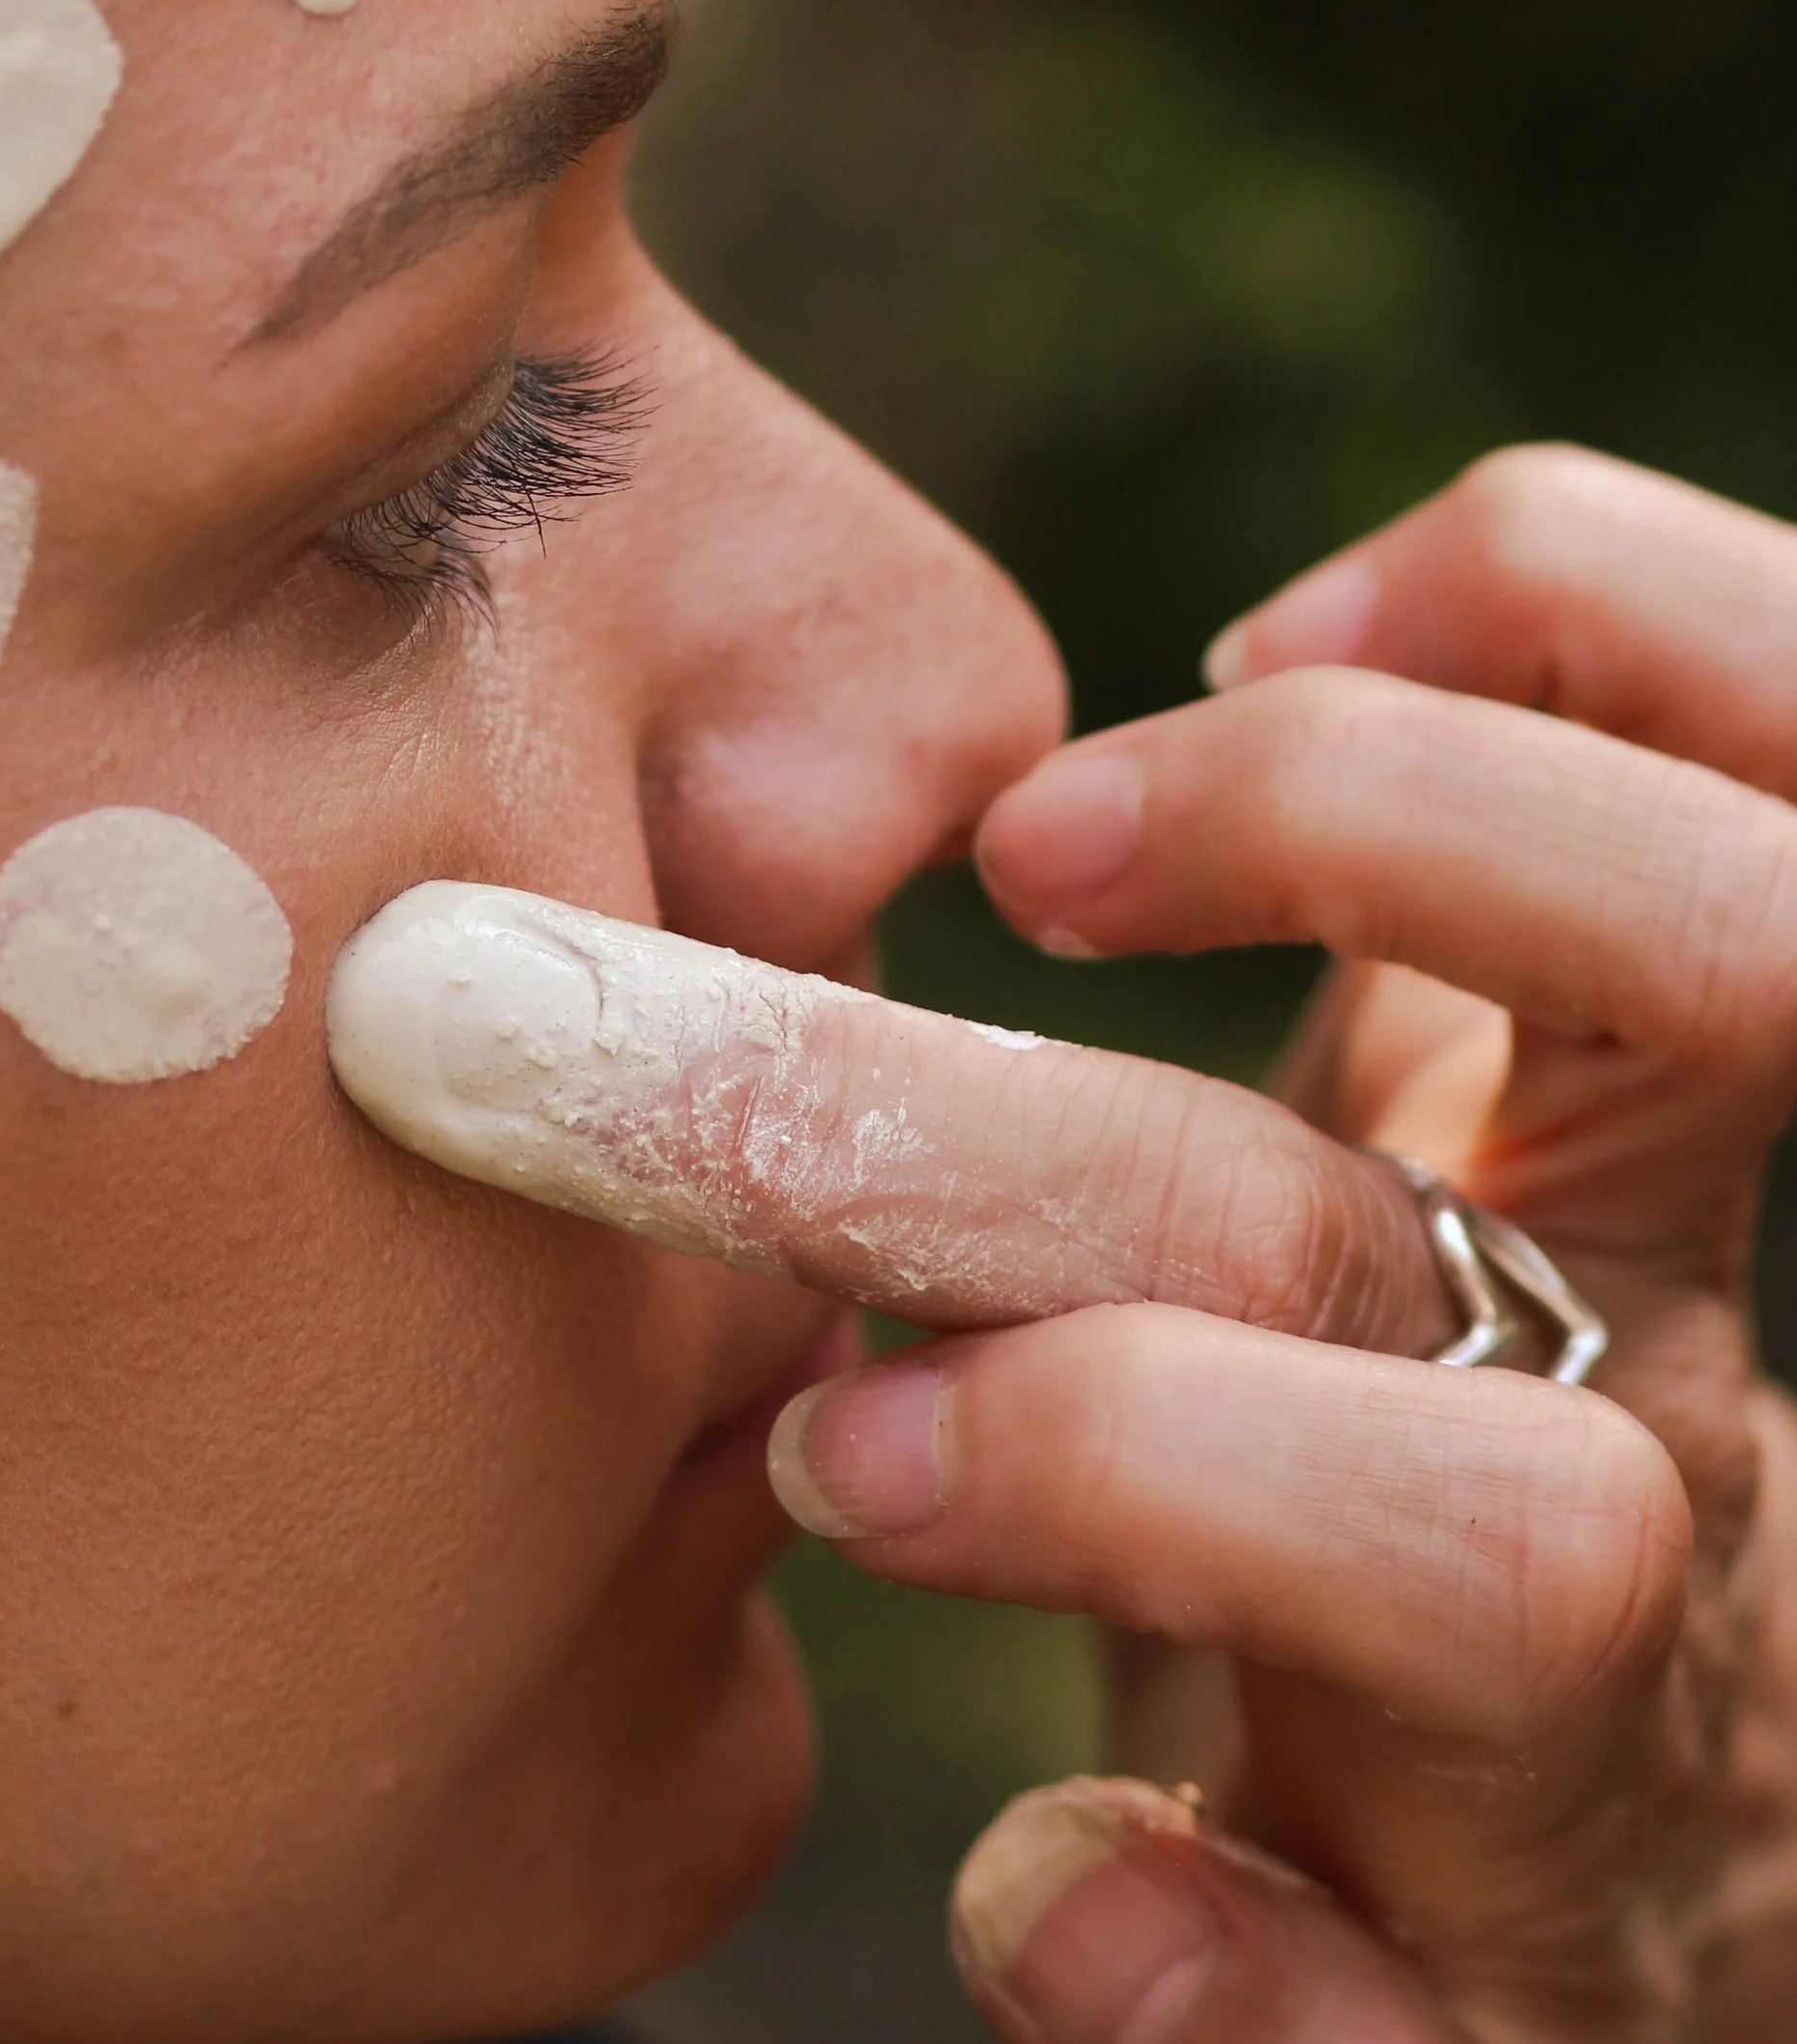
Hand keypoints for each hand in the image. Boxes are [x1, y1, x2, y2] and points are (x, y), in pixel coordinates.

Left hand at [879, 442, 1796, 2039]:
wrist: (1504, 1932)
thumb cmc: (1337, 1441)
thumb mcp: (1349, 1137)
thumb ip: (1263, 951)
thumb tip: (948, 718)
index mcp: (1615, 1176)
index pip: (1747, 820)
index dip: (1544, 652)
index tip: (1220, 642)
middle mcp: (1658, 1406)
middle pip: (1687, 1040)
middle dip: (1319, 871)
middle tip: (908, 965)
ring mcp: (1602, 1734)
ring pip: (1527, 1539)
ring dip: (1129, 1445)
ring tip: (842, 1450)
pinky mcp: (1472, 2019)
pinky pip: (1380, 2022)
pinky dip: (1189, 1949)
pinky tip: (1040, 1888)